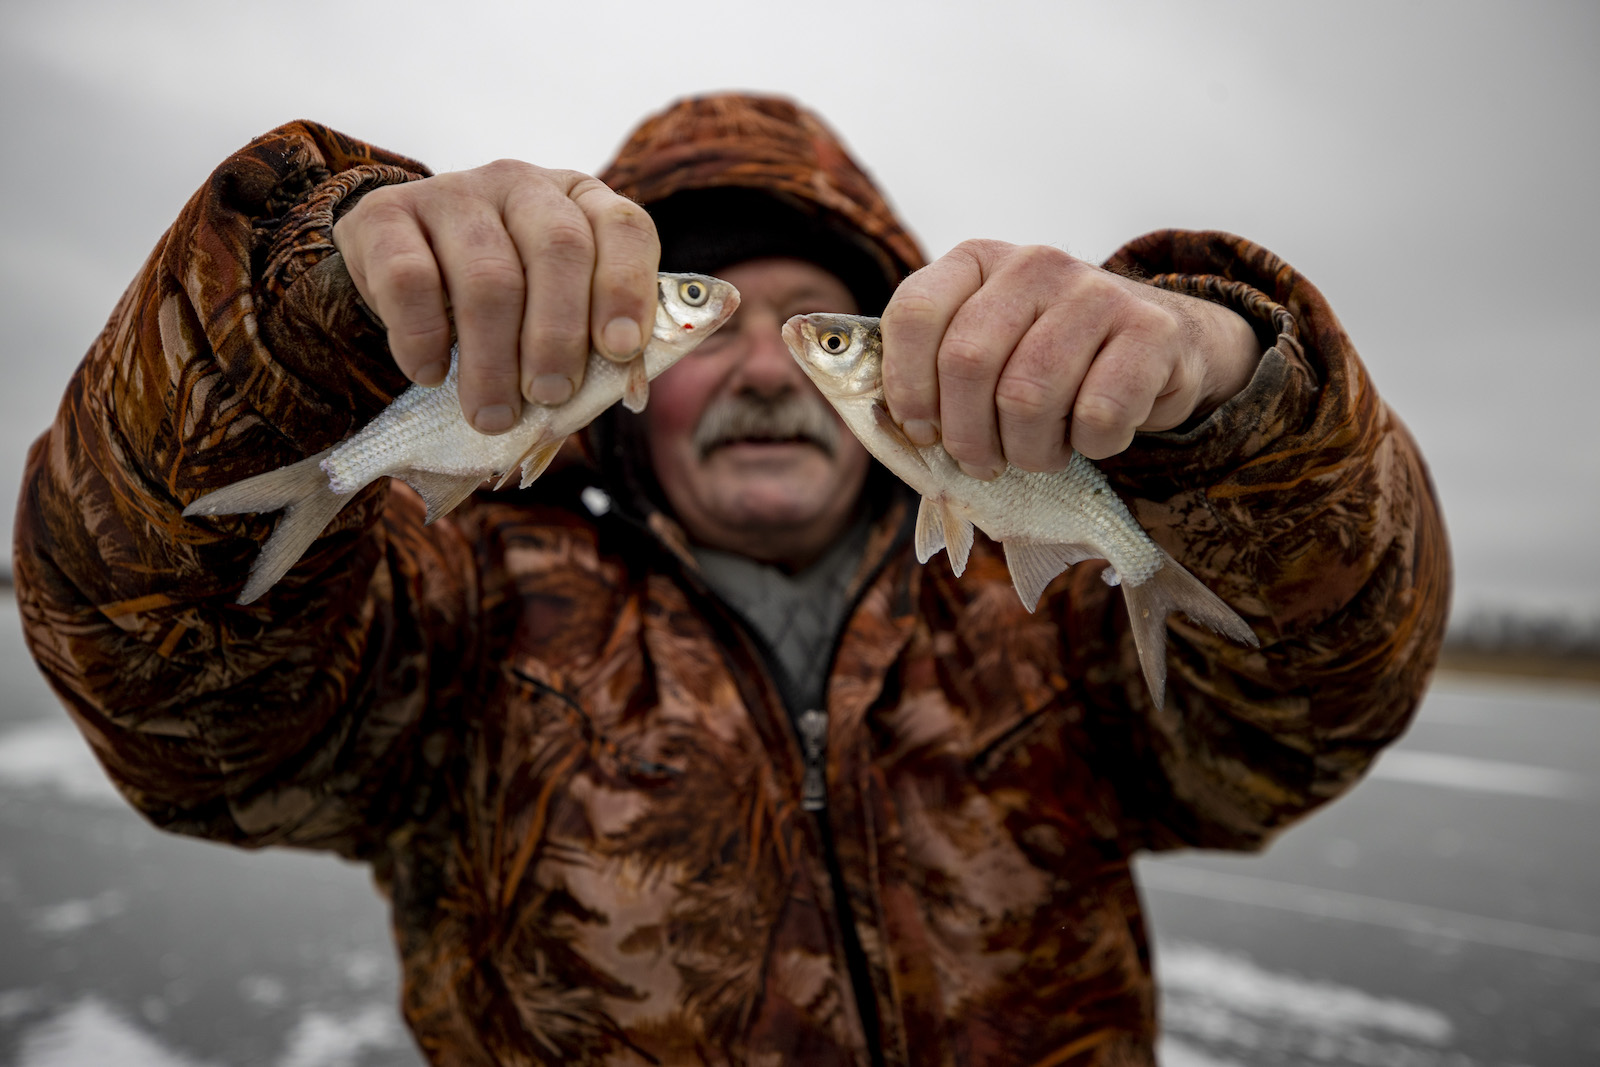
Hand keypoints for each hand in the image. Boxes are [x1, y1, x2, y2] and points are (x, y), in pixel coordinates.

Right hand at [332, 161, 660, 432]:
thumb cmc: (508, 303)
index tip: (620, 351)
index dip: (626, 288)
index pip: (623, 226)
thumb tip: (621, 387)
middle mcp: (522, 183)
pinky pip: (409, 279)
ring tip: (492, 414)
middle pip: (558, 248)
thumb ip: (593, 341)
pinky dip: (422, 338)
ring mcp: (453, 192)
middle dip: (558, 336)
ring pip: (487, 276)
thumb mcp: (558, 311)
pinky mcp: (386, 214)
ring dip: (493, 360)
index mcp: (581, 200)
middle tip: (549, 396)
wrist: (404, 269)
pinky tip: (430, 374)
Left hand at [879, 239, 1260, 476]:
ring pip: (1028, 396)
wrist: (1158, 349)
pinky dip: (1091, 447)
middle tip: (982, 463)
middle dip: (967, 436)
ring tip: (1038, 454)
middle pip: (967, 362)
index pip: (914, 314)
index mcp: (976, 261)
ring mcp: (1096, 290)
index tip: (922, 431)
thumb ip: (925, 367)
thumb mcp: (982, 346)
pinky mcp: (1151, 330)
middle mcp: (1034, 263)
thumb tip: (862, 398)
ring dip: (1028, 451)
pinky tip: (1093, 437)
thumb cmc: (1047, 361)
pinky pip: (1097, 414)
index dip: (907, 387)